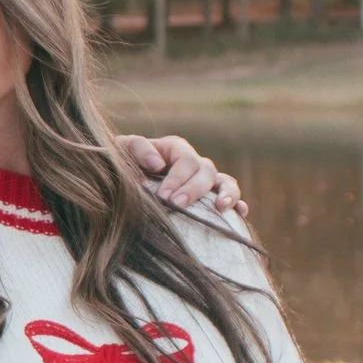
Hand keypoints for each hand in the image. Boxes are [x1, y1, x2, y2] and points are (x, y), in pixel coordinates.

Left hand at [119, 132, 246, 218]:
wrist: (122, 180)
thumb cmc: (123, 163)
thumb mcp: (124, 149)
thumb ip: (138, 149)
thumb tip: (158, 164)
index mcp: (175, 148)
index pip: (185, 161)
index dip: (177, 179)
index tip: (163, 197)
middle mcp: (194, 162)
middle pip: (206, 172)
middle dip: (193, 190)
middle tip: (177, 205)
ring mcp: (204, 180)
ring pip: (224, 182)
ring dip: (227, 194)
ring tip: (220, 207)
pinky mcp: (209, 197)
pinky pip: (230, 198)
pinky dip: (238, 204)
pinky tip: (240, 213)